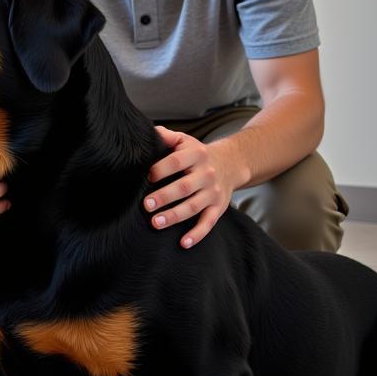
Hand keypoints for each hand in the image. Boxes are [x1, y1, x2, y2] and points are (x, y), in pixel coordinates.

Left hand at [143, 126, 244, 247]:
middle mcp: (206, 174)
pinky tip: (183, 243)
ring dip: (174, 216)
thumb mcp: (185, 140)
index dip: (161, 169)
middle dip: (164, 197)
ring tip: (155, 223)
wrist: (231, 163)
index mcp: (196, 155)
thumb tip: (150, 132)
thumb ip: (167, 136)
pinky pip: (208, 223)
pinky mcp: (218, 207)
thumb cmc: (197, 154)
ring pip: (193, 207)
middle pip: (184, 187)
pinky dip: (197, 234)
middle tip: (145, 205)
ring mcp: (213, 192)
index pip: (177, 162)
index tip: (146, 177)